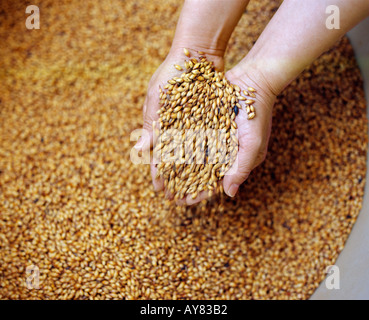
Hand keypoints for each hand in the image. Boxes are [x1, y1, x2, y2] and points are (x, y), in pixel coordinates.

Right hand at [134, 47, 223, 191]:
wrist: (198, 51)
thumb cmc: (172, 72)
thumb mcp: (156, 97)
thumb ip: (150, 123)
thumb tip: (139, 150)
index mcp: (160, 124)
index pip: (159, 155)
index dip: (159, 173)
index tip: (159, 190)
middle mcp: (177, 127)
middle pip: (177, 159)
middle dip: (178, 179)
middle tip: (179, 198)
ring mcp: (195, 124)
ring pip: (195, 154)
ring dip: (195, 173)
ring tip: (197, 190)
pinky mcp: (210, 119)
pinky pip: (210, 142)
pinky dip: (210, 156)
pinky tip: (213, 171)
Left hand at [174, 64, 276, 204]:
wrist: (253, 81)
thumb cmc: (257, 116)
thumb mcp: (253, 145)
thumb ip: (241, 168)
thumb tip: (229, 194)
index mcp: (232, 160)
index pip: (213, 182)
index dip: (198, 193)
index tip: (183, 202)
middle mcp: (219, 150)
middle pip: (197, 171)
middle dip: (182, 183)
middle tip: (166, 194)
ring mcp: (210, 136)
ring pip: (189, 155)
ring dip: (175, 167)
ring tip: (160, 177)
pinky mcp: (202, 121)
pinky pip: (186, 135)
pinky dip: (175, 145)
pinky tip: (162, 151)